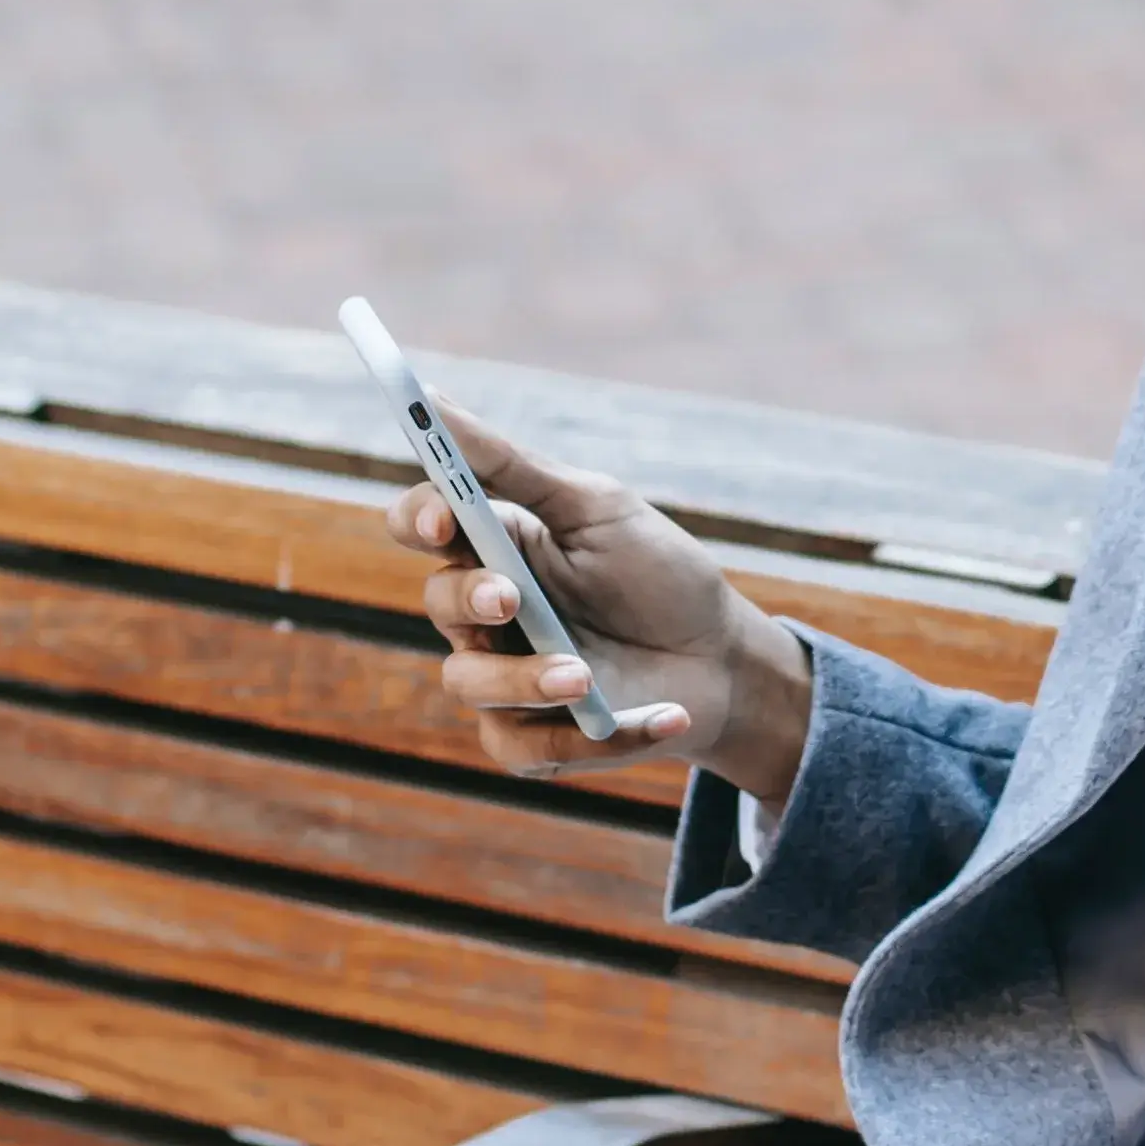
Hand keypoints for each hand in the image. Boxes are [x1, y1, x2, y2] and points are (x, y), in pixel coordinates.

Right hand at [391, 404, 812, 799]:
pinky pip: (521, 749)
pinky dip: (592, 738)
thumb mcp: (596, 507)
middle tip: (514, 599)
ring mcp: (507, 678)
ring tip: (585, 677)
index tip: (443, 518)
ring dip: (524, 680)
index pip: (421, 525)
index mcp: (496, 544)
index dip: (418, 519)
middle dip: (470, 600)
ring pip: (468, 683)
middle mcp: (488, 612)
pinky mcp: (537, 738)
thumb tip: (431, 396)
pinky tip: (661, 716)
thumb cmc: (659, 574)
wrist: (726, 659)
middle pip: (439, 602)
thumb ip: (511, 464)